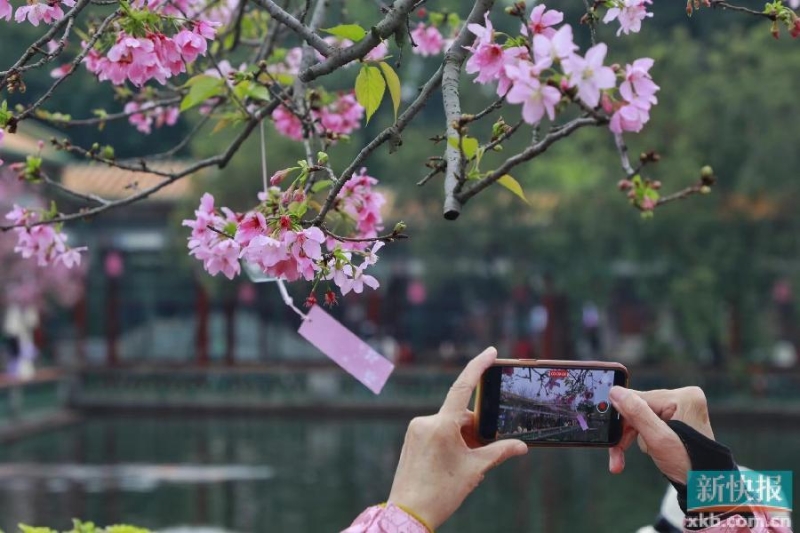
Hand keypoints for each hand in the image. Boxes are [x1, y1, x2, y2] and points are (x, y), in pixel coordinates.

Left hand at [387, 347, 527, 530]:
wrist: (408, 513)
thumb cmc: (440, 493)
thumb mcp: (474, 471)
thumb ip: (499, 452)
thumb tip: (522, 445)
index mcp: (441, 425)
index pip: (462, 387)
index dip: (478, 367)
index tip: (491, 352)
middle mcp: (426, 421)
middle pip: (460, 416)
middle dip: (475, 430)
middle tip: (483, 453)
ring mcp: (416, 430)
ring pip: (449, 425)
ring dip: (463, 439)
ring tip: (466, 466)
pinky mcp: (412, 439)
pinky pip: (437, 432)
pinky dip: (450, 442)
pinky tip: (453, 464)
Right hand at [607, 386, 713, 483]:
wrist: (704, 486)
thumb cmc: (687, 465)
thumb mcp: (658, 439)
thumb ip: (637, 413)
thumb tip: (615, 392)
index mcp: (684, 397)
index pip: (639, 399)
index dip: (624, 418)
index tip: (612, 437)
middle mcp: (684, 398)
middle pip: (639, 408)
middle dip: (627, 433)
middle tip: (616, 456)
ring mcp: (682, 407)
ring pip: (642, 417)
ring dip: (632, 438)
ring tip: (623, 460)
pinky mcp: (678, 417)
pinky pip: (650, 422)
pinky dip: (643, 438)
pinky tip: (644, 450)